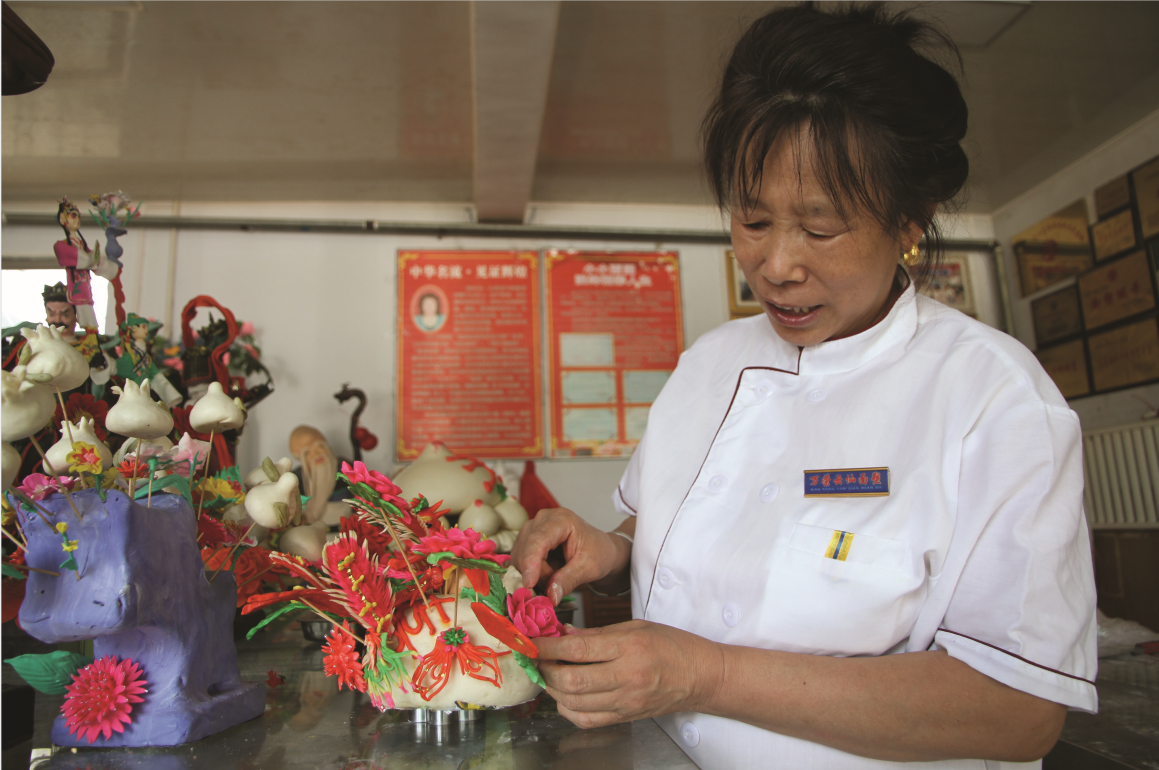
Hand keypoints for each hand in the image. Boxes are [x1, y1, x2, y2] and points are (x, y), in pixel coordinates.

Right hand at [510, 507, 626, 604]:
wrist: (601, 550)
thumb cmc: (598, 553)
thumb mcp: (589, 568)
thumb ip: (569, 580)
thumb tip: (550, 596)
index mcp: (561, 519)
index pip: (538, 540)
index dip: (531, 562)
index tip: (529, 584)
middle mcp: (542, 519)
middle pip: (526, 550)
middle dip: (539, 574)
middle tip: (558, 583)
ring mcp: (532, 529)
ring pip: (521, 558)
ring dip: (537, 575)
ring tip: (558, 574)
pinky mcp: (527, 540)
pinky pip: (522, 562)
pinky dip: (534, 573)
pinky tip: (550, 572)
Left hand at [537, 620, 724, 727]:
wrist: (700, 676)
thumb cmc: (671, 645)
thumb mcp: (635, 627)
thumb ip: (597, 634)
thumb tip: (563, 635)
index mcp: (629, 648)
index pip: (577, 650)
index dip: (547, 647)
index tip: (532, 642)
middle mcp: (627, 677)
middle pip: (571, 681)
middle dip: (545, 670)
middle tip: (538, 659)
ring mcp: (626, 701)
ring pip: (574, 703)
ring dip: (553, 690)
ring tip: (549, 674)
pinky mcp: (625, 717)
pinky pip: (586, 719)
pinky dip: (568, 709)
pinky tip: (565, 696)